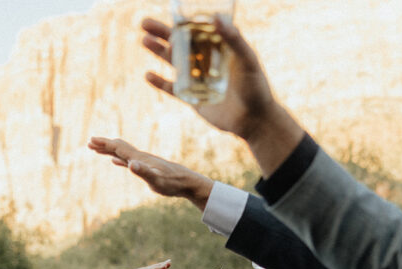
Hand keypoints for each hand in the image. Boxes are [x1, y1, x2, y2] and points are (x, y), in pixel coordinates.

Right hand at [87, 137, 214, 209]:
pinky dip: (120, 159)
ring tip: (98, 150)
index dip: (105, 144)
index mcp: (139, 159)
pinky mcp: (147, 167)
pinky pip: (129, 161)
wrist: (187, 182)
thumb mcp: (156, 180)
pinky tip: (116, 161)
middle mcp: (141, 158)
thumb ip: (143, 172)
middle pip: (119, 147)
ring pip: (123, 153)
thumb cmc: (172, 183)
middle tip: (90, 143)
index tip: (91, 141)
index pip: (119, 148)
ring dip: (110, 151)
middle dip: (104, 145)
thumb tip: (131, 164)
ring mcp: (144, 162)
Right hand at [141, 17, 283, 143]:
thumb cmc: (257, 88)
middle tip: (144, 23)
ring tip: (144, 40)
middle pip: (180, 43)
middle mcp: (206, 61)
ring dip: (158, 52)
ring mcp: (198, 79)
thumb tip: (215, 18)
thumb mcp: (248, 59)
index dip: (182, 21)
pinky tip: (148, 75)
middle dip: (162, 33)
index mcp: (218, 48)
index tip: (171, 14)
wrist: (254, 121)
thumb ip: (233, 39)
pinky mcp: (193, 99)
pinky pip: (173, 89)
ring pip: (173, 63)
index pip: (196, 30)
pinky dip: (160, 83)